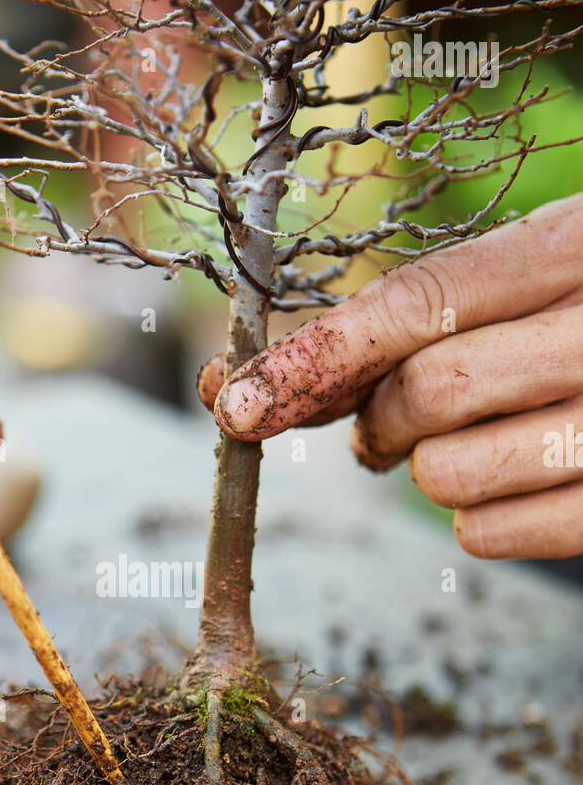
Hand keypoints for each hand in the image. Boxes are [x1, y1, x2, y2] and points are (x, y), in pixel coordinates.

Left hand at [199, 193, 582, 558]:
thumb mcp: (531, 278)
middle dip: (379, 419)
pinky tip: (513, 481)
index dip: (319, 354)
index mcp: (582, 246)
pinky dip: (473, 519)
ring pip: (447, 476)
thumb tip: (252, 385)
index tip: (236, 400)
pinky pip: (487, 537)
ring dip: (428, 470)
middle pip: (427, 392)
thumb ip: (410, 321)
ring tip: (470, 444)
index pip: (425, 300)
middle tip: (389, 424)